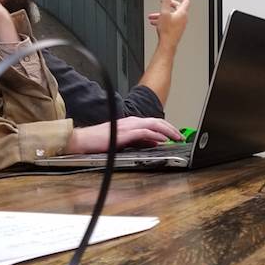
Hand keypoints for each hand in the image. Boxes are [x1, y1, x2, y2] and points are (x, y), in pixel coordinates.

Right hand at [65, 117, 183, 153]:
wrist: (82, 141)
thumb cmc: (99, 141)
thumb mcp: (125, 141)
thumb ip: (140, 141)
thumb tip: (156, 143)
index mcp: (131, 122)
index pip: (154, 122)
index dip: (168, 128)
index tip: (177, 135)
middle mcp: (131, 121)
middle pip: (157, 121)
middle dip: (172, 128)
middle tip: (182, 136)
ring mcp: (127, 126)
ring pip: (153, 125)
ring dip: (167, 131)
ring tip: (177, 137)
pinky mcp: (123, 134)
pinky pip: (143, 133)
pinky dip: (155, 135)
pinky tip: (163, 140)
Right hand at [147, 0, 189, 49]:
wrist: (167, 43)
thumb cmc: (167, 30)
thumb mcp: (164, 12)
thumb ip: (166, 1)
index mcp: (182, 13)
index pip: (185, 1)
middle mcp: (183, 18)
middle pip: (177, 8)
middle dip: (168, 5)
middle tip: (164, 2)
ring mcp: (180, 24)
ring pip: (171, 15)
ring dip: (162, 14)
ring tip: (153, 16)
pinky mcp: (177, 29)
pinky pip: (170, 21)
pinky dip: (163, 20)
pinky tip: (155, 22)